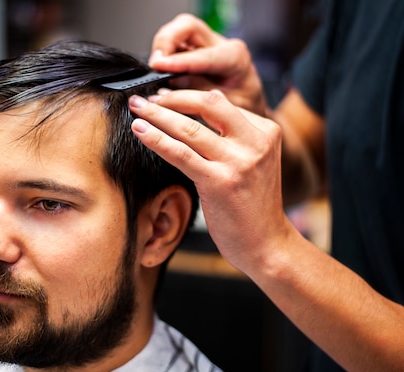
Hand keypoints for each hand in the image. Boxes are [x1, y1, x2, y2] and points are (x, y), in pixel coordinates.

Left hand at [129, 89, 294, 273]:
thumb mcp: (254, 161)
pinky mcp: (220, 182)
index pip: (221, 102)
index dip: (187, 95)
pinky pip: (180, 153)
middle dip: (171, 97)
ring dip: (157, 115)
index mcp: (267, 132)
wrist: (266, 244)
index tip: (163, 96)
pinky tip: (140, 131)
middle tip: (145, 97)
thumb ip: (234, 135)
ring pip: (189, 128)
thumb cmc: (253, 205)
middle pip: (207, 105)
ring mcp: (239, 162)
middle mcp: (256, 142)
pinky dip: (156, 139)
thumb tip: (199, 106)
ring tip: (136, 108)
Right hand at [150, 13, 267, 115]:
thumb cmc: (244, 106)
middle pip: (188, 27)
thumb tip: (173, 83)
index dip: (178, 60)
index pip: (202, 54)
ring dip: (163, 46)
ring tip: (157, 67)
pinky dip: (164, 53)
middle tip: (155, 63)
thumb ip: (201, 93)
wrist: (251, 107)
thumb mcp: (227, 107)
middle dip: (167, 41)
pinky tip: (161, 68)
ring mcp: (207, 45)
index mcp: (235, 58)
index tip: (160, 67)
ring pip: (179, 30)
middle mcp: (221, 45)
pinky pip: (175, 42)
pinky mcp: (196, 49)